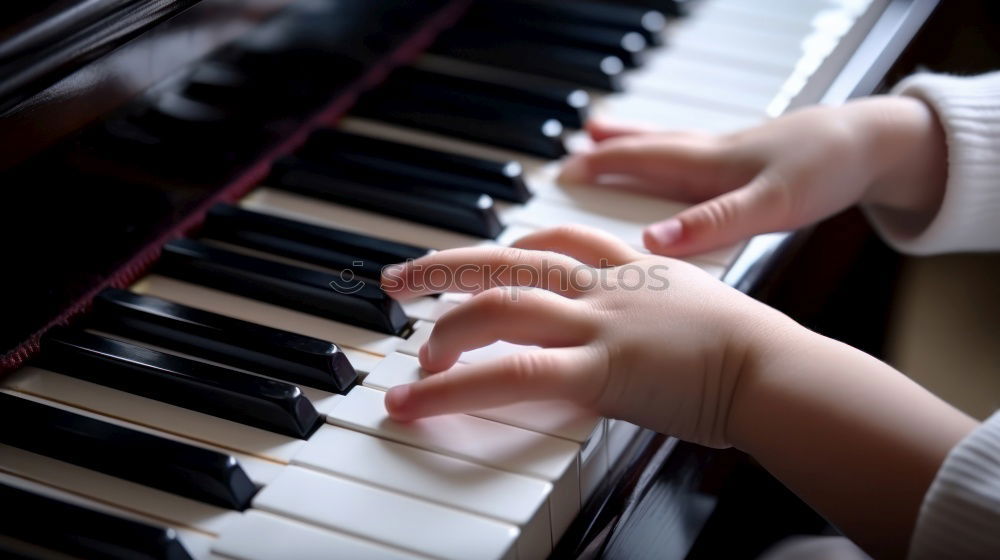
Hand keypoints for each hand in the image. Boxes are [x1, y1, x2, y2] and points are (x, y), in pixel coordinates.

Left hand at [380, 225, 797, 447]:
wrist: (778, 371)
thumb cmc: (752, 350)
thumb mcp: (698, 311)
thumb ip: (658, 311)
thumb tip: (639, 333)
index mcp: (632, 267)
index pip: (559, 238)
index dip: (513, 244)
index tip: (488, 256)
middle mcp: (606, 285)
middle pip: (509, 258)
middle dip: (447, 265)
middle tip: (402, 280)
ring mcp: (599, 323)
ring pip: (501, 306)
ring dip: (446, 328)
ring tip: (414, 357)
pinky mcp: (599, 369)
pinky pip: (513, 372)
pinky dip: (456, 386)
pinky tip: (418, 400)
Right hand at [559, 96, 946, 256]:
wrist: (873, 145)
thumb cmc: (823, 170)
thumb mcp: (768, 206)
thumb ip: (710, 224)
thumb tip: (652, 241)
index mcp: (707, 164)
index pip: (639, 159)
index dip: (600, 167)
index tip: (563, 173)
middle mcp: (710, 154)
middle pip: (647, 148)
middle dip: (607, 153)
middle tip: (570, 156)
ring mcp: (728, 155)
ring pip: (667, 147)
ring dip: (633, 145)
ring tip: (604, 140)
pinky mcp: (747, 162)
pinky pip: (691, 156)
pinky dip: (669, 155)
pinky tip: (676, 165)